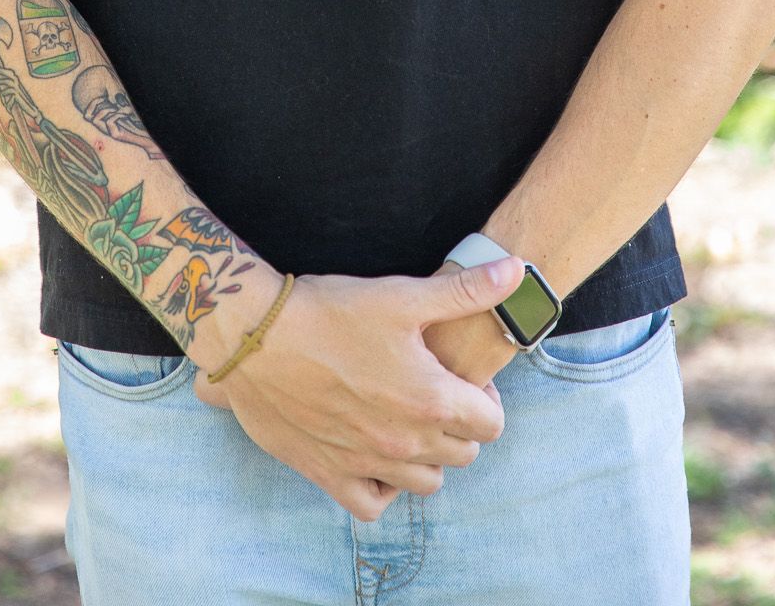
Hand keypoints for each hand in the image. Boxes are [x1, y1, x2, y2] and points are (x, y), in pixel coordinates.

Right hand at [191, 255, 524, 521]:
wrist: (257, 338)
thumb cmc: (331, 311)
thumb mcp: (403, 294)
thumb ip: (465, 290)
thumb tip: (517, 271)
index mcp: (431, 400)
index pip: (490, 424)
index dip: (483, 398)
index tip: (460, 378)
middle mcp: (405, 443)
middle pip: (462, 453)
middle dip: (458, 425)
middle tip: (432, 392)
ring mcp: (368, 464)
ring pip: (425, 484)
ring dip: (426, 458)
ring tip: (406, 421)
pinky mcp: (330, 475)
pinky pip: (373, 504)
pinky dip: (383, 488)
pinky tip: (375, 456)